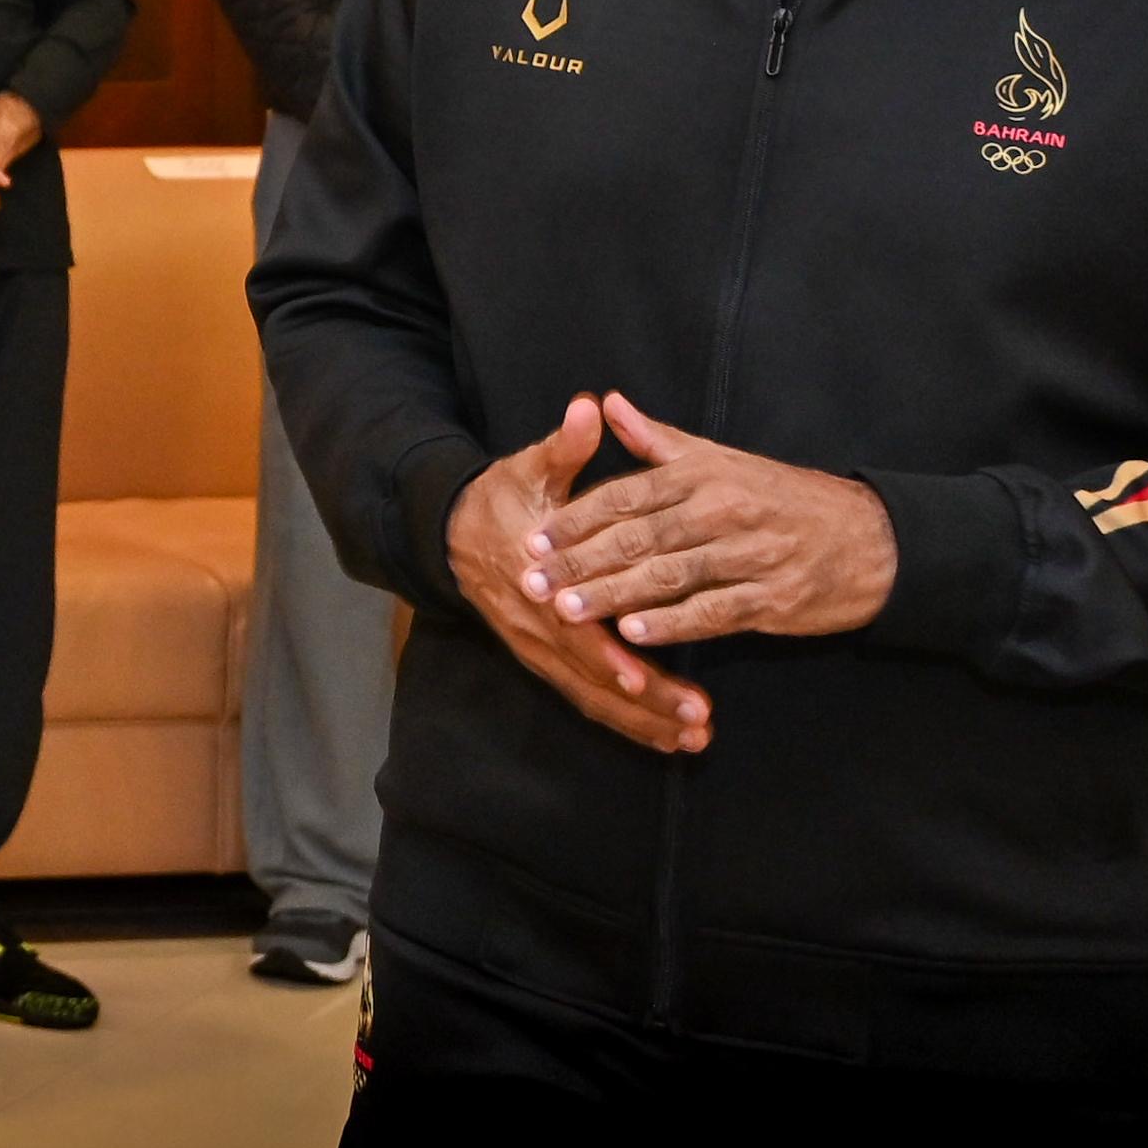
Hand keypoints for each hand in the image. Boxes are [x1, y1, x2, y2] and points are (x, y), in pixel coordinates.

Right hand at [447, 396, 711, 754]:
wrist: (451, 532)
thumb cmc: (501, 499)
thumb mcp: (529, 469)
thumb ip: (564, 447)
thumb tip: (588, 409)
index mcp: (536, 581)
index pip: (572, 627)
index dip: (607, 654)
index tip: (645, 677)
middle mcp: (537, 625)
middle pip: (592, 675)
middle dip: (646, 702)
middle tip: (697, 720)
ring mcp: (540, 648)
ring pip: (593, 695)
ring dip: (643, 721)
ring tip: (693, 739)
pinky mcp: (547, 660)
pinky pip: (588, 698)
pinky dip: (627, 721)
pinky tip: (667, 738)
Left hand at [535, 392, 897, 647]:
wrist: (871, 538)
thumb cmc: (783, 497)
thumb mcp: (720, 458)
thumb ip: (657, 439)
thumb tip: (606, 403)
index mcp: (703, 475)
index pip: (624, 497)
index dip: (574, 520)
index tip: (532, 540)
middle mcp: (722, 510)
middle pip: (637, 538)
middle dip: (580, 561)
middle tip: (532, 582)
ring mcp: (749, 554)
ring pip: (668, 575)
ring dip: (614, 595)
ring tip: (568, 611)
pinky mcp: (772, 597)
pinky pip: (713, 611)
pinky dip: (672, 622)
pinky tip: (634, 634)